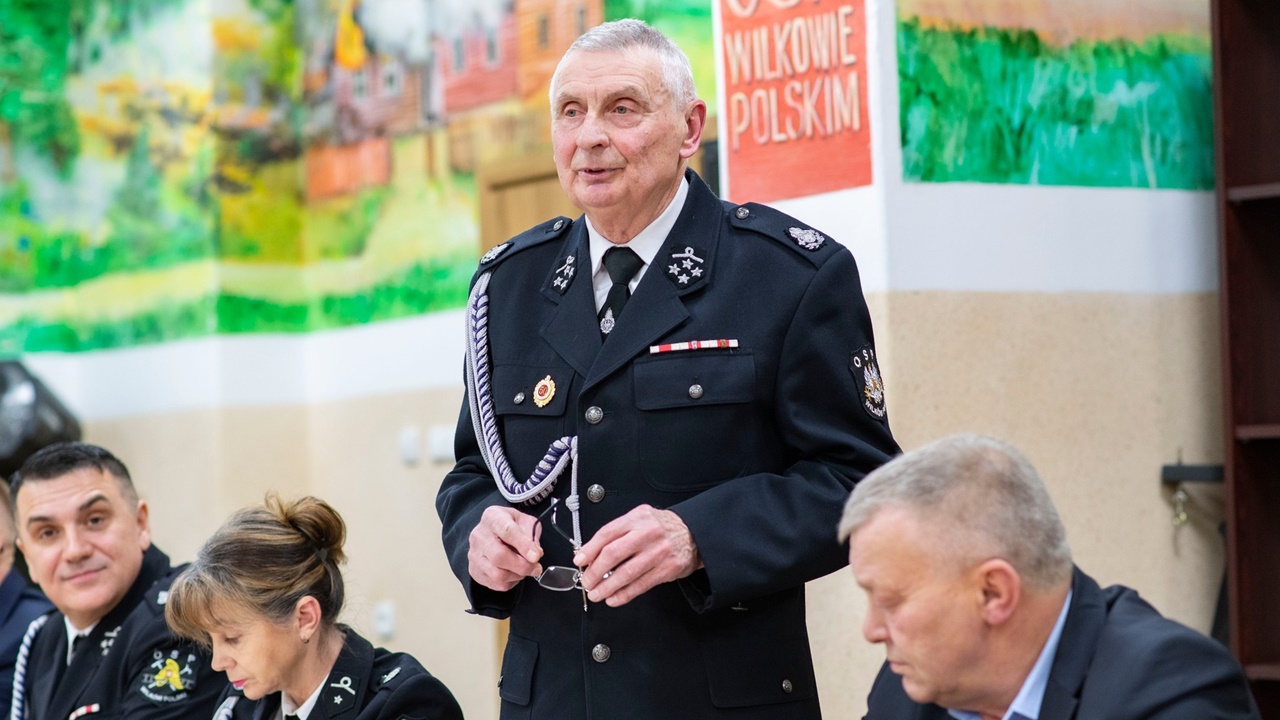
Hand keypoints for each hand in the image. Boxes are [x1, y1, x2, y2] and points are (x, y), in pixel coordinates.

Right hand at [468, 506, 542, 591]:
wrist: (492, 532)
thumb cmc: (510, 525)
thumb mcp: (524, 521)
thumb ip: (531, 535)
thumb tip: (536, 554)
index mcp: (493, 517)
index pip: (507, 532)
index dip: (523, 545)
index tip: (536, 556)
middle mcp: (479, 536)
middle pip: (499, 556)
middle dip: (523, 566)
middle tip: (536, 567)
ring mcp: (474, 555)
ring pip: (497, 574)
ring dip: (517, 575)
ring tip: (525, 569)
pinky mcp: (475, 571)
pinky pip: (496, 584)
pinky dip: (510, 582)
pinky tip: (514, 572)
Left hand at [573, 505, 701, 606]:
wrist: (693, 534)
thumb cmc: (661, 527)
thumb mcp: (639, 519)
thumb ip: (617, 532)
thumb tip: (590, 552)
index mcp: (637, 519)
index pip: (607, 533)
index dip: (590, 549)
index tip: (580, 560)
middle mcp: (647, 534)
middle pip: (614, 554)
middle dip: (595, 571)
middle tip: (587, 581)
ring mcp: (658, 552)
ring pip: (626, 573)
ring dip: (607, 587)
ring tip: (597, 594)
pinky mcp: (666, 569)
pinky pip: (640, 585)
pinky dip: (624, 594)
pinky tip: (614, 598)